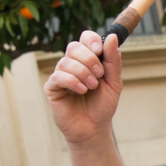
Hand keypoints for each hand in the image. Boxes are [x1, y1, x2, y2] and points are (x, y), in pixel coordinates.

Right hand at [43, 31, 123, 145]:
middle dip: (89, 59)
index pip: (85, 37)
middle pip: (74, 46)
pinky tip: (81, 91)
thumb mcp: (114, 82)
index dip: (91, 40)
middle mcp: (72, 64)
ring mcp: (60, 75)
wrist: (94, 128)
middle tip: (99, 75)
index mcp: (88, 59)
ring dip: (83, 73)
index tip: (99, 51)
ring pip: (66, 61)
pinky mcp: (51, 88)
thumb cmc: (103, 105)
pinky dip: (72, 82)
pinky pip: (58, 76)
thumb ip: (113, 60)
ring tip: (91, 87)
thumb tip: (112, 37)